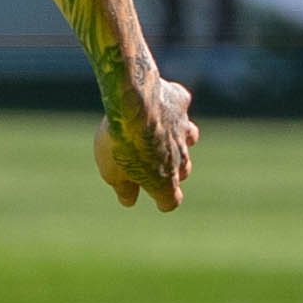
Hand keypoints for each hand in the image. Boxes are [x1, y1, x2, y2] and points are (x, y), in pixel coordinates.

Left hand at [96, 76, 194, 209]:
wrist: (135, 104)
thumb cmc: (120, 142)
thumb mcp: (112, 173)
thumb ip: (123, 188)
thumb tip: (128, 200)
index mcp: (164, 180)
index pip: (172, 200)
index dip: (165, 201)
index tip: (160, 202)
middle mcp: (180, 157)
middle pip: (183, 169)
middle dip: (173, 170)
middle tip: (155, 165)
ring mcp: (182, 128)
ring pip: (189, 138)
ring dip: (180, 139)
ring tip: (167, 137)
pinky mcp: (180, 103)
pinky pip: (181, 106)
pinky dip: (173, 105)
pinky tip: (161, 100)